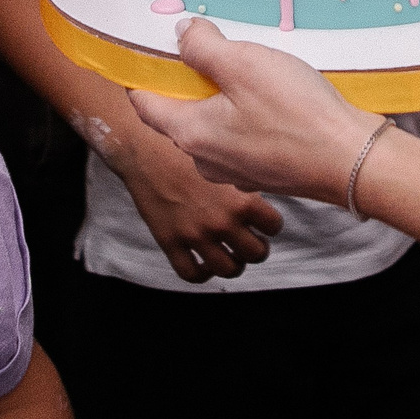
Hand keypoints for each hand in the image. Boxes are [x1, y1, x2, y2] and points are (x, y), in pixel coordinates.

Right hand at [119, 126, 284, 283]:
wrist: (145, 146)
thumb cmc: (186, 144)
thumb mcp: (225, 156)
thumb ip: (244, 175)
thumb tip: (266, 176)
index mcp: (240, 198)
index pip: (274, 225)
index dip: (271, 225)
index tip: (266, 223)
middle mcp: (221, 221)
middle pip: (255, 253)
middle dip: (256, 249)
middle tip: (251, 241)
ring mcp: (196, 235)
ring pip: (228, 269)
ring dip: (233, 265)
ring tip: (231, 255)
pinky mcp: (171, 243)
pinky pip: (191, 274)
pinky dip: (201, 274)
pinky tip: (203, 263)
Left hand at [130, 18, 377, 204]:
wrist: (350, 160)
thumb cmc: (296, 113)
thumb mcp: (244, 64)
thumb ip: (203, 47)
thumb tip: (180, 33)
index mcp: (191, 134)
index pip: (145, 104)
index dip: (144, 73)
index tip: (152, 48)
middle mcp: (205, 159)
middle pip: (178, 113)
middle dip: (188, 81)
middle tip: (211, 49)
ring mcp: (234, 170)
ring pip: (210, 125)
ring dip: (219, 98)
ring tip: (248, 71)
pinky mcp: (261, 170)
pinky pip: (238, 136)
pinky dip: (243, 114)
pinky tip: (270, 99)